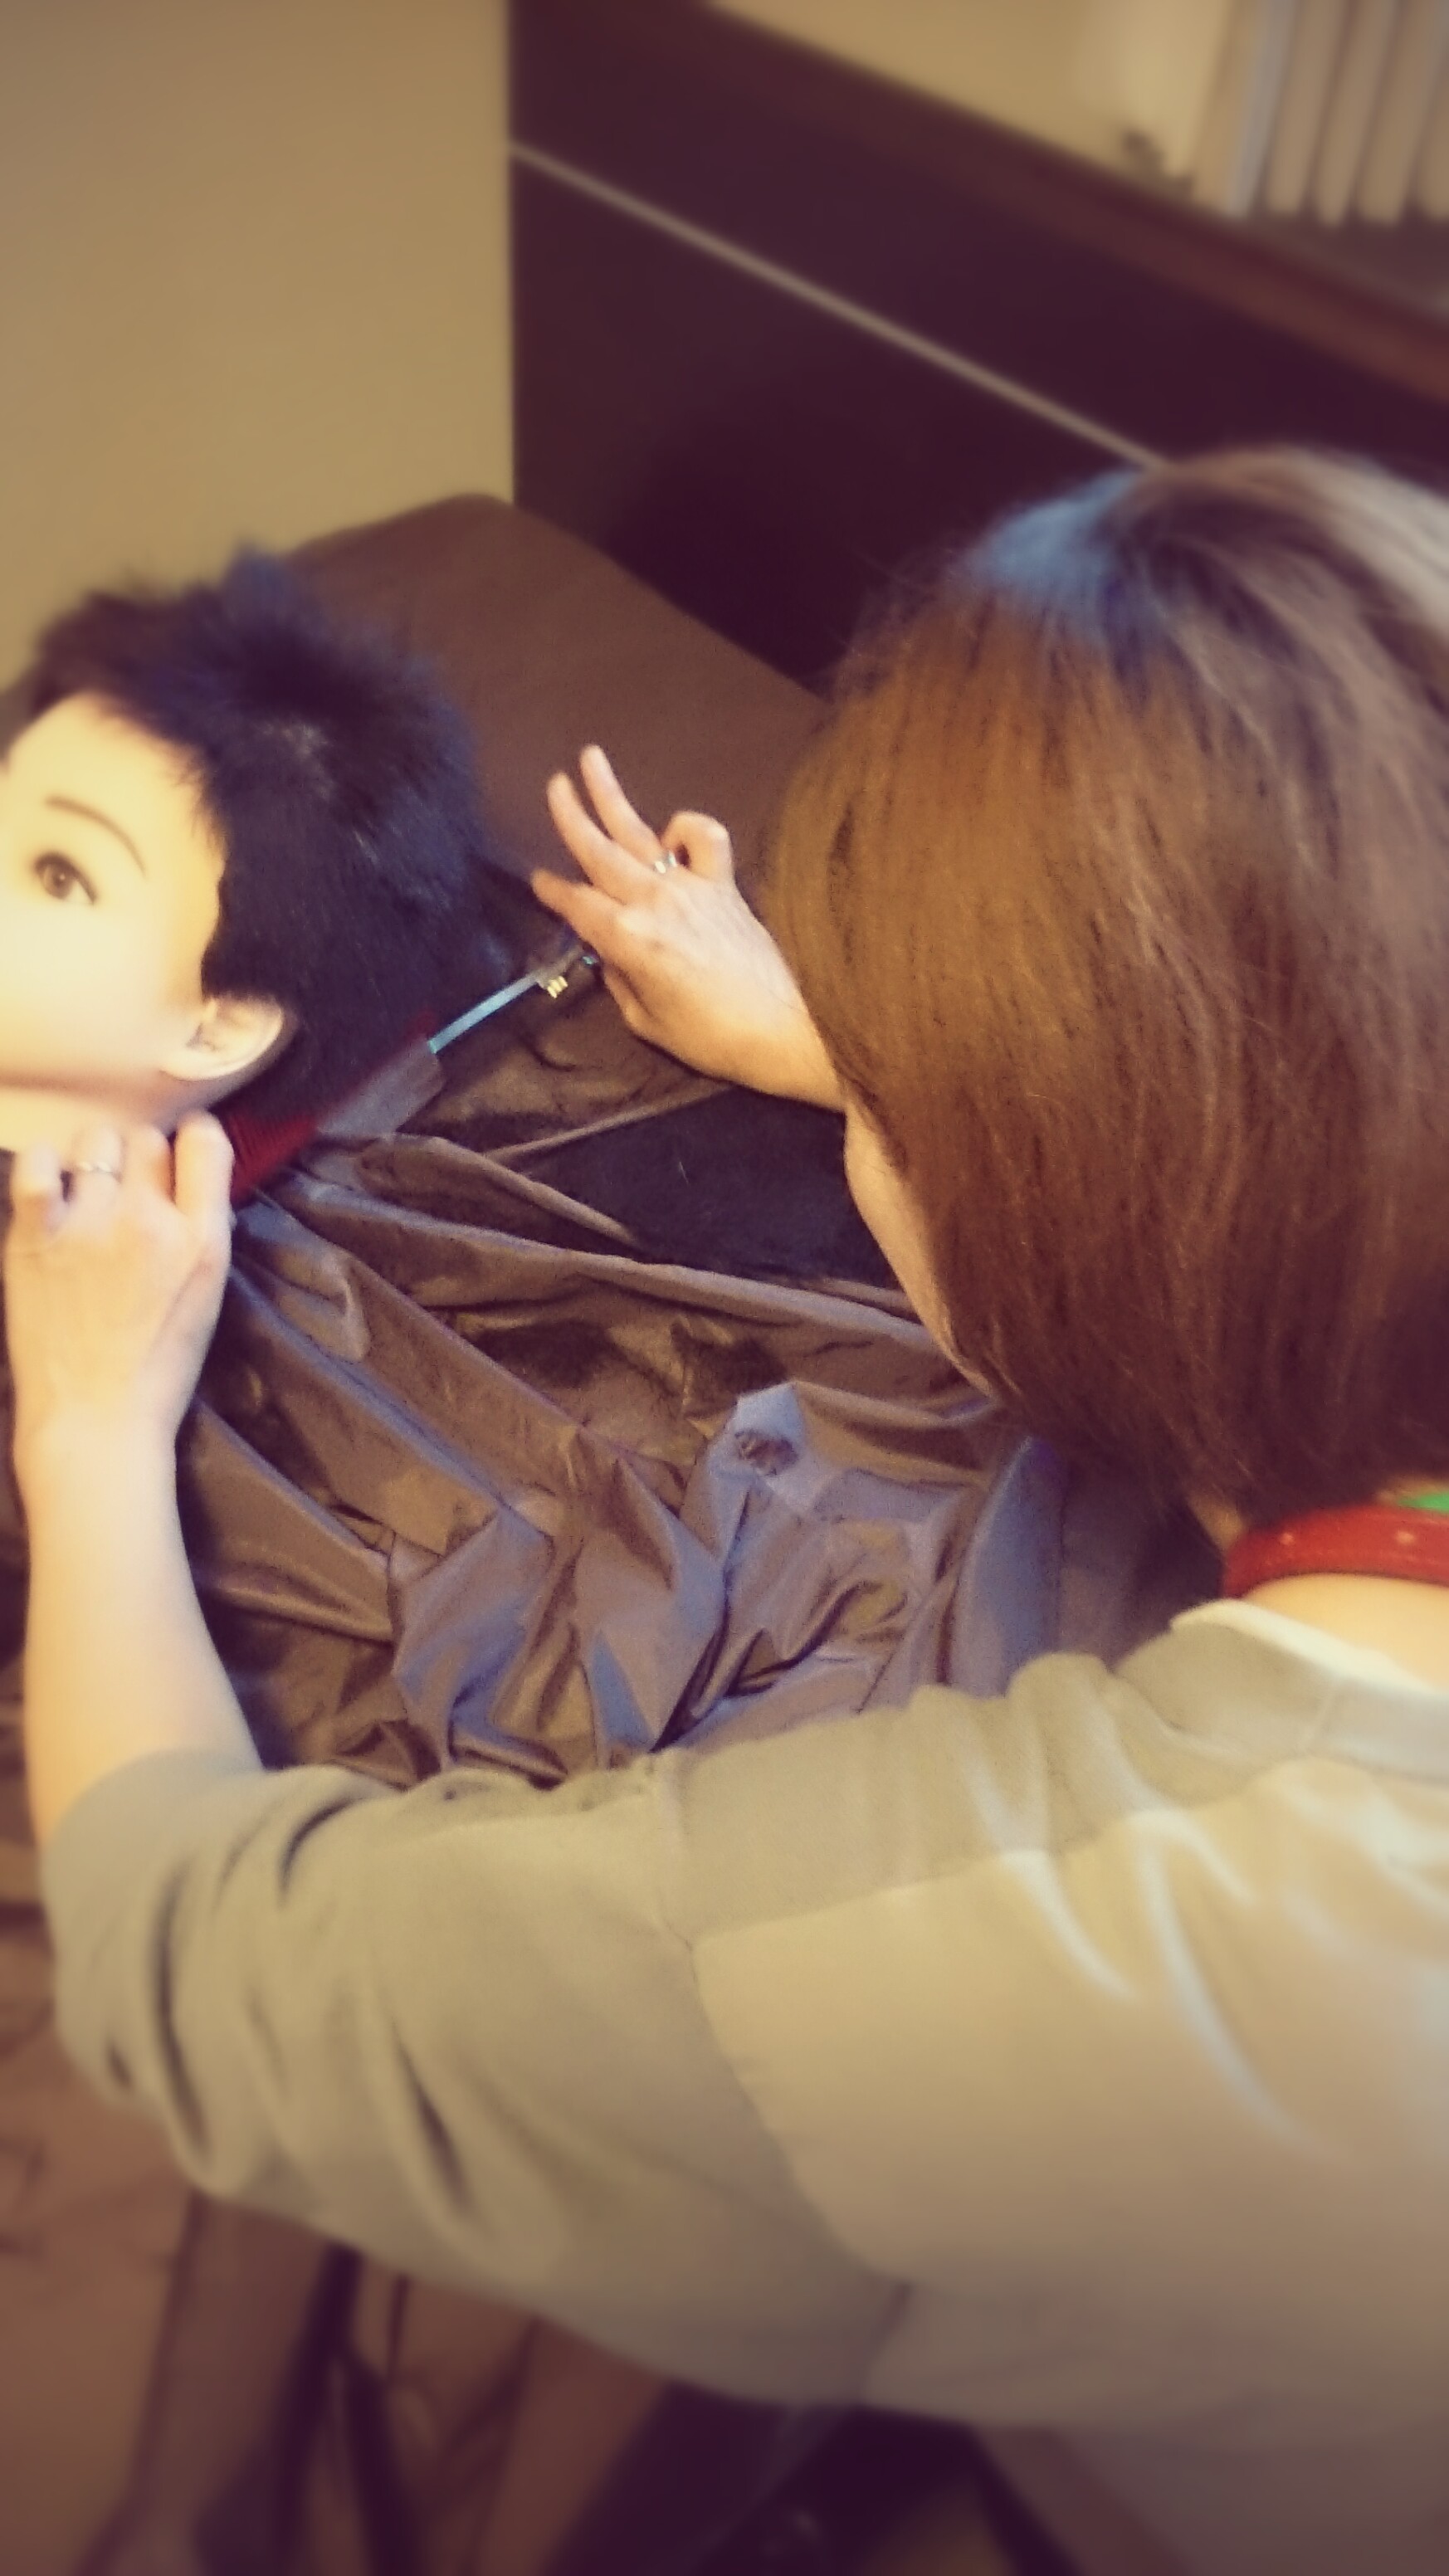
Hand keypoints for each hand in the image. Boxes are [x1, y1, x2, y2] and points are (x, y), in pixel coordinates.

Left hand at [5, 1117, 233, 1488]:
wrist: (95, 1422)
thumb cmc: (156, 1371)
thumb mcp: (207, 1297)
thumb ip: (201, 1234)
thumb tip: (187, 1184)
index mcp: (202, 1240)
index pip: (204, 1141)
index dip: (191, 1141)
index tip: (179, 1159)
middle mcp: (148, 1221)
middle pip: (146, 1139)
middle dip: (139, 1160)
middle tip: (127, 1197)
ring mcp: (89, 1225)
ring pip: (96, 1142)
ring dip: (95, 1162)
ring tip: (87, 1199)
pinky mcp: (35, 1236)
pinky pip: (38, 1163)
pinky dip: (44, 1167)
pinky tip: (50, 1191)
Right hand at [533, 746, 841, 1108]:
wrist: (781, 1030)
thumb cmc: (710, 1038)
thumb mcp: (646, 1021)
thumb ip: (620, 980)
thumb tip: (613, 955)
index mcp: (626, 937)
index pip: (576, 904)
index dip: (552, 891)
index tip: (538, 880)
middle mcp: (653, 900)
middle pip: (599, 851)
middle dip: (571, 816)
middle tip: (554, 784)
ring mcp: (690, 886)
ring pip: (641, 831)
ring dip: (612, 795)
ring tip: (591, 758)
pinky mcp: (724, 884)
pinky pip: (704, 837)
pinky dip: (686, 826)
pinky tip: (671, 833)